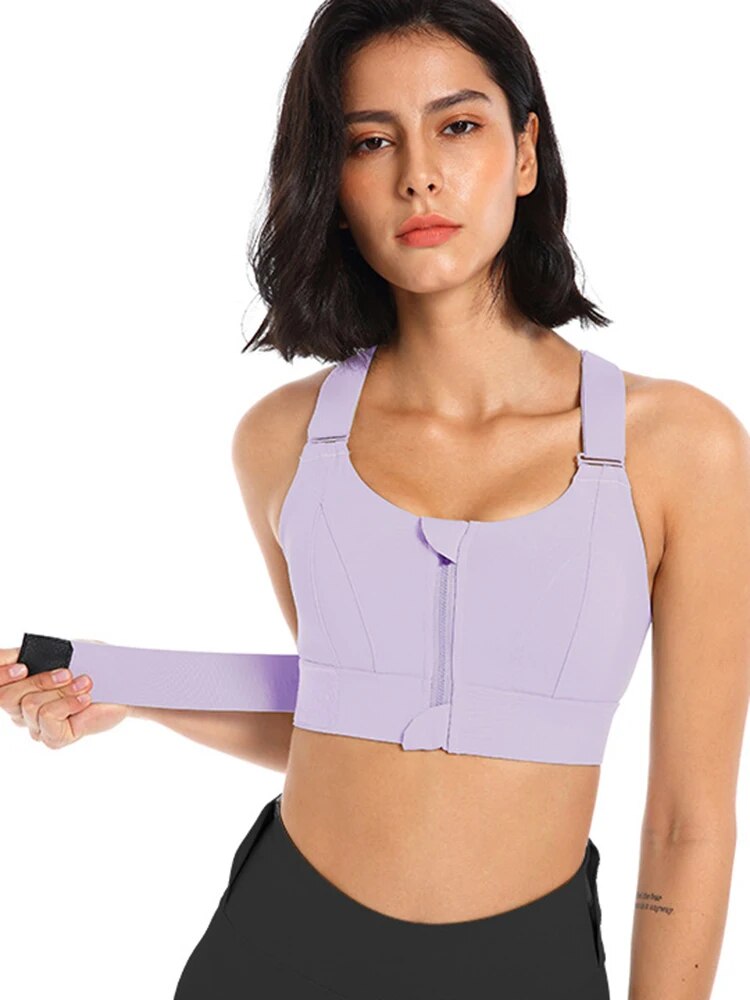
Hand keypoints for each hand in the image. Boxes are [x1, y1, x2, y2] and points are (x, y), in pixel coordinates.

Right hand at [0, 643, 131, 748]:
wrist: (124, 683)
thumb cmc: (93, 664)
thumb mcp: (62, 652)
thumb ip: (32, 655)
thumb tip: (12, 656)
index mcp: (17, 686)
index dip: (0, 675)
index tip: (21, 666)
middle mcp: (20, 709)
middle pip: (6, 696)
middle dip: (41, 679)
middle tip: (67, 673)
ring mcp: (35, 726)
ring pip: (29, 705)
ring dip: (62, 690)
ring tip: (84, 684)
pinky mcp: (53, 738)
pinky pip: (48, 719)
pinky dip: (69, 703)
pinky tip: (84, 700)